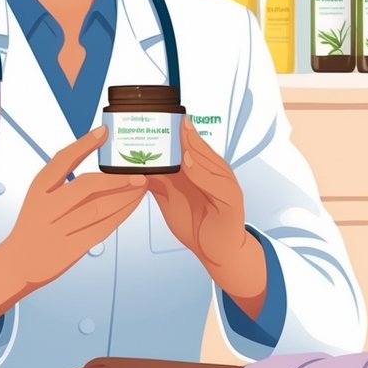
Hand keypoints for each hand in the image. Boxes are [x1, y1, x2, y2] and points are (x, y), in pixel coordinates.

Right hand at [0, 127, 148, 333]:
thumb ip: (65, 181)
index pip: (63, 160)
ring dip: (125, 196)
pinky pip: (103, 228)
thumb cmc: (36, 223)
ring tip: (142, 186)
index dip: (84, 144)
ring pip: (99, 207)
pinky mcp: (73, 247)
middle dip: (116, 178)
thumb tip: (100, 161)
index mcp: (39, 188)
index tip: (105, 132)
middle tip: (138, 171)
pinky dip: (121, 214)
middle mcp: (48, 206)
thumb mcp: (41, 196)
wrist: (19, 262)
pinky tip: (133, 205)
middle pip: (87, 185)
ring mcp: (60, 228)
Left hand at [147, 119, 264, 305]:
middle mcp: (216, 174)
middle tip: (170, 117)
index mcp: (202, 171)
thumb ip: (158, 183)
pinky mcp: (232, 203)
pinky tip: (189, 165)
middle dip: (185, 133)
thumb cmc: (196, 223)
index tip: (164, 114)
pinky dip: (202, 174)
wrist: (216, 253)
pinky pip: (217, 185)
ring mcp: (226, 186)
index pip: (191, 145)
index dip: (179, 130)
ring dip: (195, 149)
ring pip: (211, 163)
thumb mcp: (170, 200)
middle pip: (201, 149)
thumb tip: (135, 167)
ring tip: (180, 136)